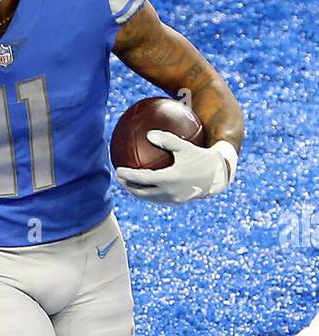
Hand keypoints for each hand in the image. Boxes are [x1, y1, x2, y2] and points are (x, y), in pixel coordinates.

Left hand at [115, 131, 237, 204]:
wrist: (218, 176)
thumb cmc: (201, 157)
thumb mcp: (185, 146)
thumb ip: (167, 140)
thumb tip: (148, 134)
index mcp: (170, 179)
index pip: (143, 179)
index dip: (128, 175)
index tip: (118, 170)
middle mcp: (169, 192)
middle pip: (141, 192)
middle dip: (128, 186)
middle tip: (119, 177)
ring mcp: (172, 199)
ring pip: (148, 198)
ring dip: (136, 191)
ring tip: (128, 183)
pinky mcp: (176, 202)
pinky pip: (157, 198)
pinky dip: (147, 193)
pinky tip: (144, 185)